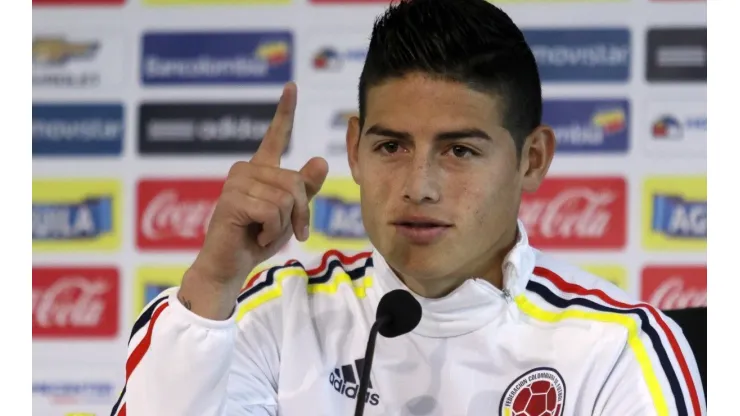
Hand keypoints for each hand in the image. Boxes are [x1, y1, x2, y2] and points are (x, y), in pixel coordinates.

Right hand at [190, 82, 328, 287]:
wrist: (230, 266)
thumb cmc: (256, 238)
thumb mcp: (288, 213)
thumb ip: (304, 189)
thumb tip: (321, 161)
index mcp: (260, 170)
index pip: (276, 136)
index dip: (285, 111)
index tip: (291, 86)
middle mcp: (246, 170)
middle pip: (296, 182)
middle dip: (299, 213)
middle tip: (289, 231)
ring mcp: (236, 183)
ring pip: (286, 198)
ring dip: (283, 225)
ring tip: (263, 232)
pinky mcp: (231, 200)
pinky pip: (272, 211)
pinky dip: (271, 231)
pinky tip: (254, 236)